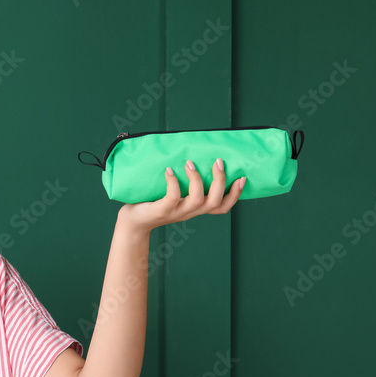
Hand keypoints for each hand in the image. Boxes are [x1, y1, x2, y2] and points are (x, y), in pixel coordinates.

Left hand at [119, 158, 244, 233]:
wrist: (133, 222)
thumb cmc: (154, 203)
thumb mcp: (175, 195)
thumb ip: (186, 183)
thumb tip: (195, 155)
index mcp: (196, 209)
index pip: (222, 207)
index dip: (235, 194)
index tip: (242, 177)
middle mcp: (189, 212)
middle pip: (215, 202)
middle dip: (220, 181)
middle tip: (218, 162)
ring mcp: (176, 212)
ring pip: (198, 200)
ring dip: (197, 179)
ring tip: (190, 163)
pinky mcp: (161, 211)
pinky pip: (172, 198)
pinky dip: (173, 182)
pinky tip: (169, 170)